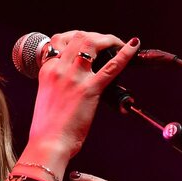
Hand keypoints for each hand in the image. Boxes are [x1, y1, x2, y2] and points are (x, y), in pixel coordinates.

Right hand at [20, 32, 139, 168]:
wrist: (48, 143)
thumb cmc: (48, 127)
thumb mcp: (47, 96)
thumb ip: (58, 83)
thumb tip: (72, 81)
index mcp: (47, 70)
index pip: (59, 40)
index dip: (77, 37)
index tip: (88, 42)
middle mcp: (59, 69)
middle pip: (79, 37)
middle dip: (96, 37)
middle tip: (107, 43)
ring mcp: (74, 78)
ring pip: (93, 44)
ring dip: (108, 40)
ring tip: (118, 43)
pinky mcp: (89, 89)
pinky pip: (111, 66)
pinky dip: (125, 54)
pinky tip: (134, 47)